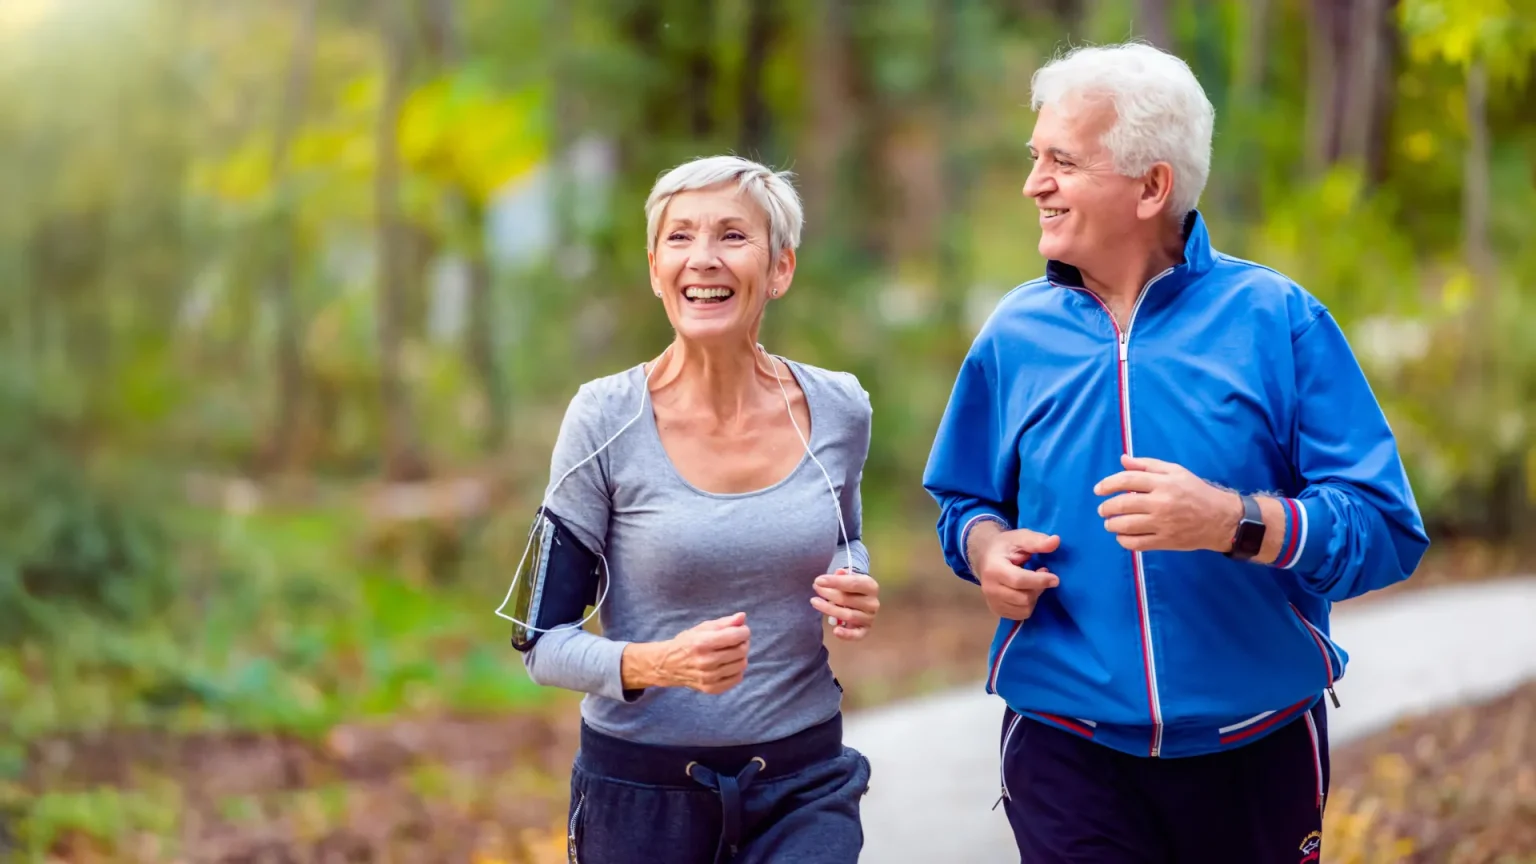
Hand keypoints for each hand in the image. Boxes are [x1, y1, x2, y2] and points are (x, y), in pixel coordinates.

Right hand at [622, 613, 750, 693]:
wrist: (668, 665)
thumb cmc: (687, 643)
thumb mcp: (702, 628)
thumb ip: (724, 623)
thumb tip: (742, 617)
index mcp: (702, 643)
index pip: (736, 636)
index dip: (744, 631)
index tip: (741, 630)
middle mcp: (706, 662)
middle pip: (741, 651)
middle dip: (743, 643)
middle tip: (736, 640)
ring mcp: (709, 678)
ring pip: (741, 665)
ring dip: (741, 656)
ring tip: (731, 652)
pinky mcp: (711, 689)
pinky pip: (737, 678)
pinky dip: (736, 670)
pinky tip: (728, 664)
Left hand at [811, 568, 879, 640]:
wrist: (863, 601)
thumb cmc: (853, 589)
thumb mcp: (849, 579)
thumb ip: (842, 576)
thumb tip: (839, 572)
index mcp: (871, 586)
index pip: (853, 583)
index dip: (834, 582)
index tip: (818, 581)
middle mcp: (872, 603)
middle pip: (847, 599)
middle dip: (828, 594)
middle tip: (816, 589)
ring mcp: (870, 617)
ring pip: (848, 615)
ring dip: (829, 609)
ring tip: (815, 602)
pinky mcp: (865, 630)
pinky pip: (857, 635)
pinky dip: (847, 634)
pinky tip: (835, 631)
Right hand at [970, 523, 1060, 620]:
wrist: (985, 556)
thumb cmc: (1004, 546)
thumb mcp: (1019, 538)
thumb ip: (1037, 541)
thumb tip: (1056, 541)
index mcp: (993, 569)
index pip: (1019, 580)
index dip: (1039, 581)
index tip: (1055, 579)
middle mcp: (990, 589)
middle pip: (1023, 598)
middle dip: (1038, 588)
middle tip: (1042, 574)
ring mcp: (992, 602)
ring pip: (1024, 609)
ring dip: (1034, 597)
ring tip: (1033, 583)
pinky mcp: (996, 610)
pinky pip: (1020, 615)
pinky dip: (1028, 605)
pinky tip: (1027, 591)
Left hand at [1094, 454, 1241, 551]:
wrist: (1220, 519)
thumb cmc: (1195, 491)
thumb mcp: (1175, 471)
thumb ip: (1147, 465)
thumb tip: (1122, 460)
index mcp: (1163, 483)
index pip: (1126, 480)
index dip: (1107, 484)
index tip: (1098, 490)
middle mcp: (1161, 503)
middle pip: (1122, 505)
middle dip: (1106, 508)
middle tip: (1102, 510)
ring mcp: (1162, 524)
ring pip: (1125, 526)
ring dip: (1111, 525)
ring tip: (1110, 523)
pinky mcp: (1165, 541)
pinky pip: (1135, 543)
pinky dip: (1123, 541)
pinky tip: (1123, 536)